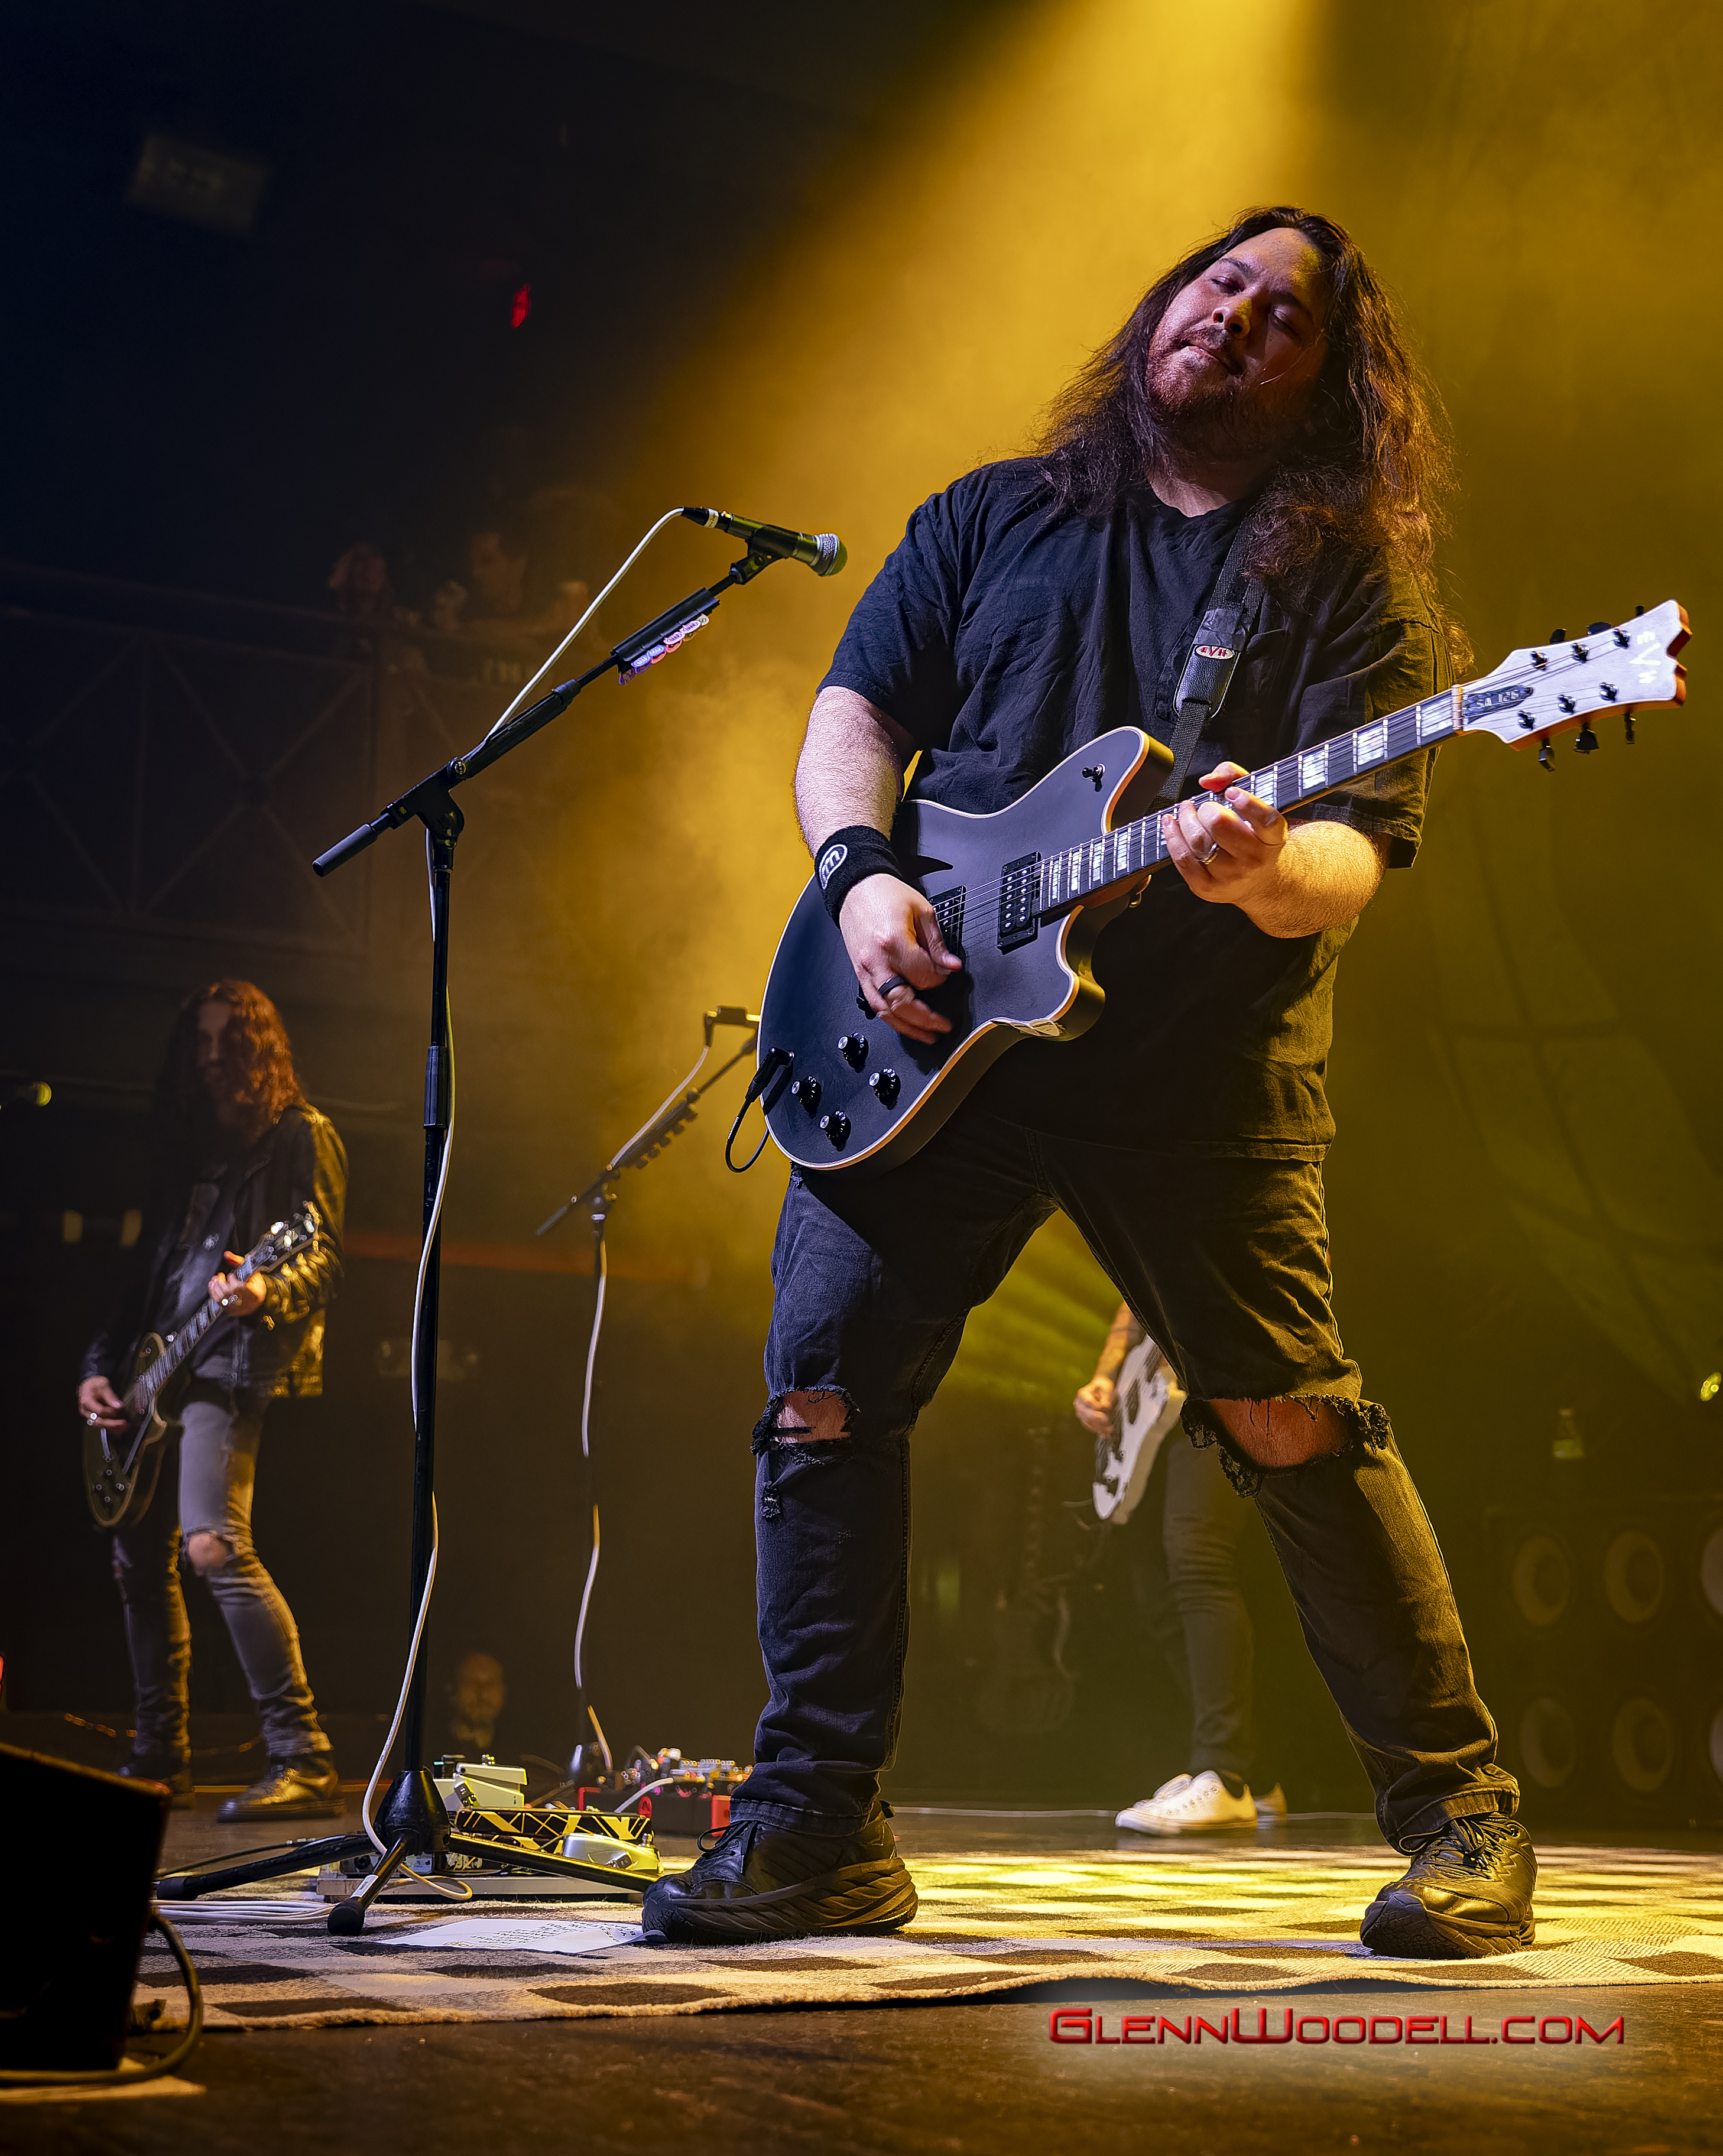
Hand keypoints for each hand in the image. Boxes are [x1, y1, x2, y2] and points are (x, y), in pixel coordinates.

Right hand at [78, 1375, 127, 1429]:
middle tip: (123, 1423)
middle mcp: (87, 1411)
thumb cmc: (95, 1384)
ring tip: (124, 1427)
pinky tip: (120, 1430)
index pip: (98, 1411)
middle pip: (98, 1421)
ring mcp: (90, 1416)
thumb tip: (118, 1405)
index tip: (119, 1409)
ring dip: (113, 1427)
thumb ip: (110, 1396)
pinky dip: (111, 1428)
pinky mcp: (95, 1418)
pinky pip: (103, 1425)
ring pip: (100, 1425)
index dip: (110, 1411)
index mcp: (86, 1402)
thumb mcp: (103, 1385)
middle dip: (111, 1423)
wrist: (90, 1384)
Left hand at [208, 1253, 267, 1315]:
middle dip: (220, 1283)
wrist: (260, 1298)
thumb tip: (227, 1254)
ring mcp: (237, 1306)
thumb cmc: (255, 1284)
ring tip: (214, 1281)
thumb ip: (237, 1261)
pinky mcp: (231, 1310)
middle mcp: (244, 1301)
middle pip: (228, 1292)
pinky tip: (213, 1289)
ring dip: (215, 1288)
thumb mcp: (249, 1269)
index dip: (232, 1279)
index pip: (238, 1286)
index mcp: (251, 1291)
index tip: (231, 1276)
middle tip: (218, 1277)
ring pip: (222, 1298)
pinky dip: (214, 1295)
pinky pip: (220, 1304)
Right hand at [838, 874, 962, 1042]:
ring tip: (926, 1035)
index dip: (940, 980)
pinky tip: (903, 1024)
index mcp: (894, 941)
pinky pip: (874, 1004)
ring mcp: (865, 969)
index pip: (923, 977)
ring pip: (885, 1010)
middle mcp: (877, 960)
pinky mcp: (859, 973)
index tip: (946, 975)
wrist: (856, 888)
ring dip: (907, 1027)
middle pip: (902, 1002)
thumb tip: (951, 966)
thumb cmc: (886, 894)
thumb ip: (938, 943)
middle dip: (925, 1019)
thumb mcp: (922, 911)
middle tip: (942, 1026)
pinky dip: (890, 1018)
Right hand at [1072, 1375, 1115, 1436]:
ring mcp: (1079, 1412)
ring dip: (1099, 1428)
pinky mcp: (1083, 1418)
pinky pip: (1088, 1425)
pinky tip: (1103, 1433)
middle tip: (1109, 1426)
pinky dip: (1096, 1430)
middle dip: (1099, 1422)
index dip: (1098, 1407)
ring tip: (1108, 1432)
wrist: (1100, 1388)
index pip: (1089, 1403)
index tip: (1107, 1410)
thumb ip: (1106, 1398)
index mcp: (1082, 1394)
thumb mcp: (1106, 1389)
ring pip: (1088, 1422)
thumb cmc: (1102, 1388)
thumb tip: (1106, 1407)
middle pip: (1088, 1415)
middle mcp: (1078, 1403)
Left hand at [1162, 760, 1288, 906]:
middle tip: (1204, 806)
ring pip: (1197, 841)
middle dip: (1205, 809)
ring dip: (1185, 820)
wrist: (1261, 880)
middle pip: (1219, 826)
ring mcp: (1230, 876)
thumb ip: (1235, 777)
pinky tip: (1171, 824)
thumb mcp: (1257, 802)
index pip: (1266, 820)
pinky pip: (1182, 859)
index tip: (1232, 792)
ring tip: (1187, 811)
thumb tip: (1209, 780)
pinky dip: (1172, 837)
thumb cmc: (1255, 837)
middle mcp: (1254, 859)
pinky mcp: (1207, 888)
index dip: (1247, 803)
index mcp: (1273, 838)